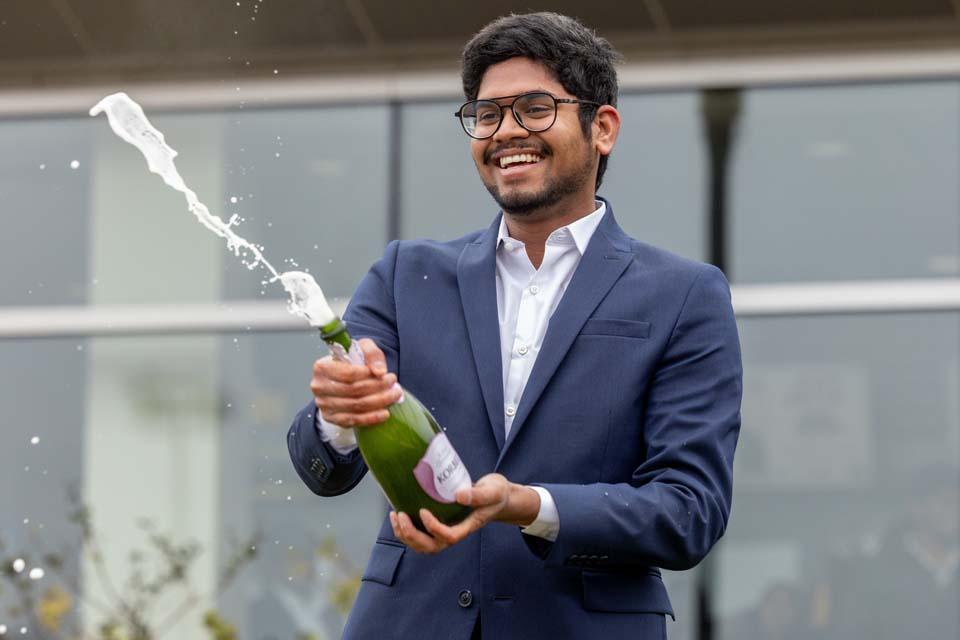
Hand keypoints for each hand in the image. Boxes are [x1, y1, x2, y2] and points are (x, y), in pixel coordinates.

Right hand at [310, 338, 401, 426]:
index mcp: (322, 367)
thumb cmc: (352, 362)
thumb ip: (372, 354)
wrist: (343, 379)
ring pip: (356, 406)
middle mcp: (319, 387)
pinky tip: (385, 413)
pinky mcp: (331, 418)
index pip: (348, 374)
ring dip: (379, 402)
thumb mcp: (362, 349)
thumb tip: (380, 371)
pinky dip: (371, 418)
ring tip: (394, 395)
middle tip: (394, 384)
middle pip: (353, 390)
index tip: (387, 374)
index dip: (369, 375)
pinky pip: (353, 420)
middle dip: (379, 388)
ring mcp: (323, 404)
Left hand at [389, 473, 540, 553]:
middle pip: (431, 547)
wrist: (497, 496)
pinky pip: (420, 534)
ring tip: (395, 515)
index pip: (449, 537)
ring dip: (405, 534)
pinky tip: (398, 512)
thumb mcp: (493, 491)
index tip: (423, 511)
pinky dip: (405, 528)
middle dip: (412, 535)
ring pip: (422, 544)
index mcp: (468, 526)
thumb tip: (459, 495)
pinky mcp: (439, 523)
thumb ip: (478, 494)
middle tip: (401, 515)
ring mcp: (446, 529)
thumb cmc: (496, 494)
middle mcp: (455, 531)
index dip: (433, 528)